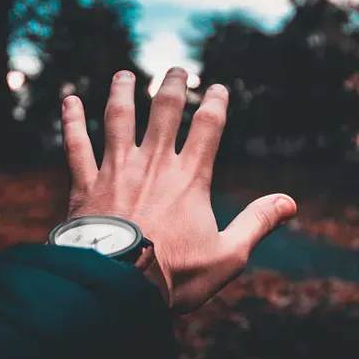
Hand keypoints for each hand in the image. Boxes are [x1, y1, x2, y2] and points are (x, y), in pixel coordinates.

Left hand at [60, 67, 296, 313]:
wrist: (118, 288)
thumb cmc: (174, 275)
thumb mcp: (228, 255)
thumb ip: (257, 223)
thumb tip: (290, 202)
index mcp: (189, 178)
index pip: (208, 127)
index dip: (216, 103)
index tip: (218, 88)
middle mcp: (153, 164)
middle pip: (164, 111)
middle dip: (172, 86)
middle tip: (175, 70)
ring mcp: (116, 170)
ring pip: (119, 118)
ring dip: (122, 93)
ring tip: (124, 74)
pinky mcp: (86, 184)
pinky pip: (76, 146)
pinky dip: (71, 122)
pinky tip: (68, 100)